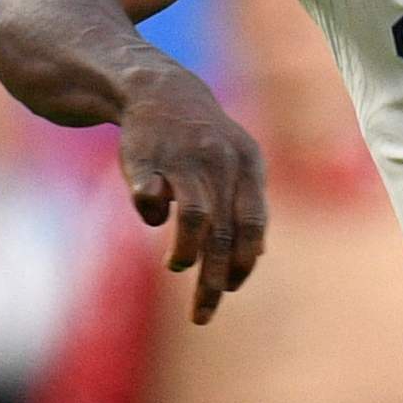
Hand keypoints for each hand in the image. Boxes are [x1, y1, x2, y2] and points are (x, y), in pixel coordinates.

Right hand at [118, 59, 269, 323]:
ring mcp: (182, 157)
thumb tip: (258, 256)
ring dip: (186, 254)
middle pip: (223, 232)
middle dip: (213, 280)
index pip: (252, 226)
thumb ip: (246, 205)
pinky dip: (151, 215)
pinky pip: (150, 198)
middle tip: (202, 314)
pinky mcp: (145, 157)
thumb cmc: (200, 138)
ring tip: (177, 265)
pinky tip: (151, 213)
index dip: (242, 263)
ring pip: (195, 218)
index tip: (230, 288)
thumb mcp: (235, 162)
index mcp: (248, 164)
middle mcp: (220, 160)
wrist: (156, 88)